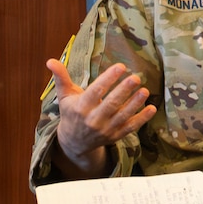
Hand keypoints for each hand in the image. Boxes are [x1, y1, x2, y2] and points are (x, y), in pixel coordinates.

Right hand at [46, 59, 153, 176]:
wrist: (74, 142)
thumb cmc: (71, 113)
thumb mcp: (65, 96)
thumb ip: (61, 78)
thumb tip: (50, 61)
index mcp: (81, 107)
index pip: (95, 92)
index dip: (108, 79)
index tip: (120, 66)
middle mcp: (93, 120)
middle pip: (111, 104)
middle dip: (124, 91)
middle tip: (136, 77)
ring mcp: (105, 130)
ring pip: (122, 116)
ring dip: (135, 103)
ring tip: (145, 90)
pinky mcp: (115, 136)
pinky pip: (130, 127)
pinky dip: (142, 119)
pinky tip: (152, 108)